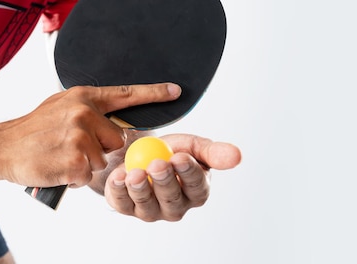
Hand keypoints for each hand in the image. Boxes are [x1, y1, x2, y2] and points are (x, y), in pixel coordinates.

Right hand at [0, 83, 180, 188]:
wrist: (1, 147)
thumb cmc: (33, 129)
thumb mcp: (60, 106)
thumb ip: (87, 109)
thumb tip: (113, 121)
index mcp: (83, 97)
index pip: (126, 94)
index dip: (154, 93)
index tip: (177, 91)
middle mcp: (84, 113)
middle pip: (118, 139)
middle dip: (101, 148)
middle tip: (73, 146)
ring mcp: (78, 137)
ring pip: (103, 160)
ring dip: (86, 164)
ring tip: (61, 155)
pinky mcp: (73, 161)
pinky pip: (88, 175)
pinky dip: (75, 177)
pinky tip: (58, 167)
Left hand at [104, 134, 240, 220]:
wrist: (139, 152)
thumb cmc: (171, 152)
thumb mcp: (192, 146)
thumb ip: (213, 152)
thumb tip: (237, 156)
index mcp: (196, 192)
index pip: (196, 187)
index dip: (188, 173)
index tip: (181, 158)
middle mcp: (175, 207)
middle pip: (171, 199)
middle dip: (165, 181)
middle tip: (158, 164)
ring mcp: (150, 211)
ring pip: (147, 205)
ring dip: (140, 188)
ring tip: (136, 172)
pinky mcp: (126, 207)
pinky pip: (122, 203)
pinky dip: (119, 190)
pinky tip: (119, 176)